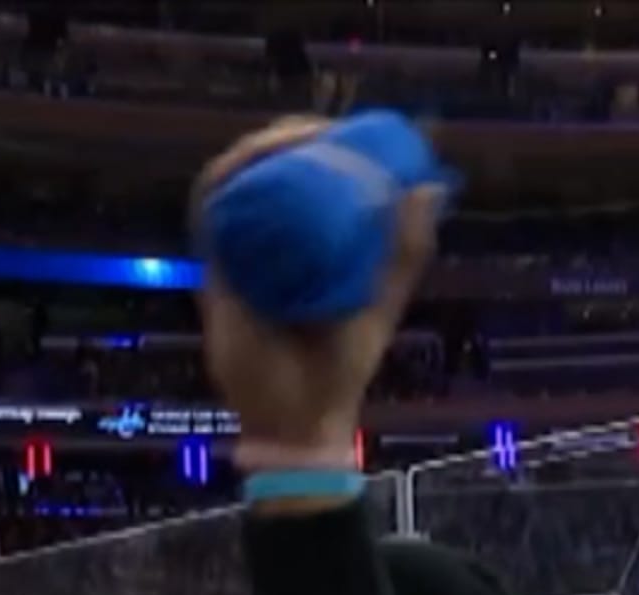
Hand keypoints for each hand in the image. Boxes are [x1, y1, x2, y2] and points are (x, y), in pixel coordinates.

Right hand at [193, 117, 442, 459]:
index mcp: (307, 246)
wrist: (299, 420)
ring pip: (233, 181)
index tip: (344, 130)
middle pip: (264, 169)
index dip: (316, 142)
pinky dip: (223, 183)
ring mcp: (238, 254)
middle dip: (287, 137)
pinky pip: (210, 213)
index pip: (303, 176)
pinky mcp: (215, 272)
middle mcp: (269, 243)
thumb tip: (428, 187)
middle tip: (318, 130)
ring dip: (255, 151)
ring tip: (289, 139)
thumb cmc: (340, 368)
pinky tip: (247, 165)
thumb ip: (403, 252)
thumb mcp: (381, 300)